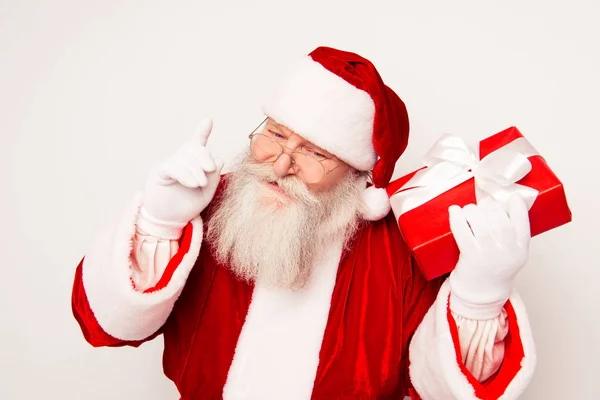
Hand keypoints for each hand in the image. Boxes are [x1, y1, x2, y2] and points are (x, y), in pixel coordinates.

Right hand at [137, 118, 223, 238]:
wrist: (169, 220)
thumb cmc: (187, 206)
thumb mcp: (206, 193)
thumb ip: (213, 177)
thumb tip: (219, 159)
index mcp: (193, 164)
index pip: (197, 144)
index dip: (202, 131)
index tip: (208, 120)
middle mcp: (180, 161)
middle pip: (193, 148)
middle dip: (204, 155)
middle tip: (211, 168)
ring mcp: (169, 165)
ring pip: (184, 157)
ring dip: (196, 170)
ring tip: (200, 184)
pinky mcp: (159, 172)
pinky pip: (172, 167)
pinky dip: (185, 174)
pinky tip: (192, 183)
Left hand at [448, 195, 530, 319]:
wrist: (482, 294)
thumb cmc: (495, 267)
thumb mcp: (512, 253)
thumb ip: (511, 233)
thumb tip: (501, 203)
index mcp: (521, 248)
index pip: (523, 221)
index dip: (517, 206)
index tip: (510, 197)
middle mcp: (507, 251)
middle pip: (500, 219)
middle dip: (489, 207)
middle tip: (482, 205)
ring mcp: (489, 254)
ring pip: (481, 223)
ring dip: (472, 211)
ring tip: (468, 210)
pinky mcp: (471, 256)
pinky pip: (463, 232)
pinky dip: (457, 219)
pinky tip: (454, 211)